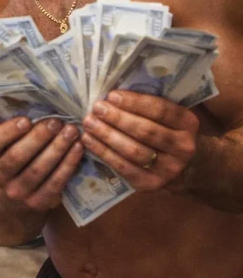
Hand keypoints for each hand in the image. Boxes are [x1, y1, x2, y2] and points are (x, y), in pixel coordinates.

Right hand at [0, 117, 84, 210]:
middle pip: (17, 157)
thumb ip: (13, 128)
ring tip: (72, 131)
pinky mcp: (38, 203)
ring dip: (57, 148)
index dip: (7, 132)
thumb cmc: (13, 158)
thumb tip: (33, 99)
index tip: (26, 120)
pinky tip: (78, 149)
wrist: (11, 199)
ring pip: (38, 170)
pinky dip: (68, 165)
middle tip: (57, 122)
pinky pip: (55, 183)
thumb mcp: (4, 146)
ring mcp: (17, 192)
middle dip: (39, 138)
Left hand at [81, 90, 198, 191]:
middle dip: (117, 118)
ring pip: (133, 151)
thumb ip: (150, 105)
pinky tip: (89, 141)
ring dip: (107, 135)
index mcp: (189, 124)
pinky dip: (104, 153)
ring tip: (88, 122)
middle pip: (146, 131)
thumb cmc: (169, 131)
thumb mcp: (170, 116)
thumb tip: (113, 93)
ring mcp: (169, 169)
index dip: (135, 103)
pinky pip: (124, 167)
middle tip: (96, 108)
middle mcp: (184, 147)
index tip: (111, 95)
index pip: (161, 111)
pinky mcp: (151, 184)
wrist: (187, 168)